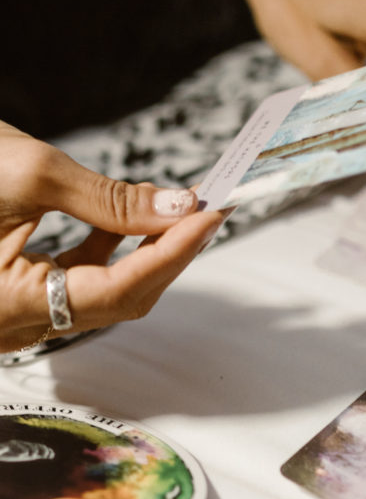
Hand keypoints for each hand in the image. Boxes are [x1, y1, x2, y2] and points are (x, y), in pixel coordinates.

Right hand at [0, 122, 223, 351]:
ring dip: (143, 253)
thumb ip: (108, 199)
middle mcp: (15, 323)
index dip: (173, 253)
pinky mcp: (16, 295)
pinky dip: (108, 252)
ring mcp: (16, 313)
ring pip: (102, 294)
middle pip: (118, 300)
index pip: (120, 290)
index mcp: (9, 305)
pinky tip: (126, 219)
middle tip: (207, 210)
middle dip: (167, 255)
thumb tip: (179, 207)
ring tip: (177, 210)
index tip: (213, 215)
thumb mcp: (26, 174)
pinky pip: (77, 283)